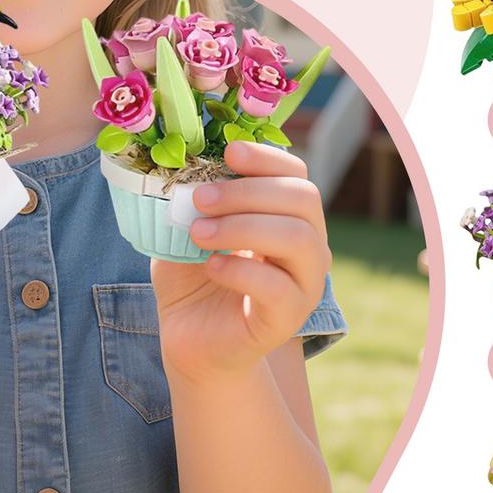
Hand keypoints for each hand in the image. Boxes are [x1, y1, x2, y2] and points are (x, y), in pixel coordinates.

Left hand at [151, 141, 330, 383]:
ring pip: (297, 238)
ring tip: (199, 233)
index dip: (265, 158)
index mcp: (287, 216)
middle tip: (200, 199)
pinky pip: (277, 286)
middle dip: (247, 191)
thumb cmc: (192, 277)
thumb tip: (185, 166)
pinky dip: (240, 269)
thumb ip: (192, 200)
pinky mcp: (289, 318)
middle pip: (303, 198)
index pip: (296, 174)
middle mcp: (307, 246)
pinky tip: (211, 266)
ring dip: (242, 226)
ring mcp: (304, 283)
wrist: (189, 339)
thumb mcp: (187, 228)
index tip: (227, 153)